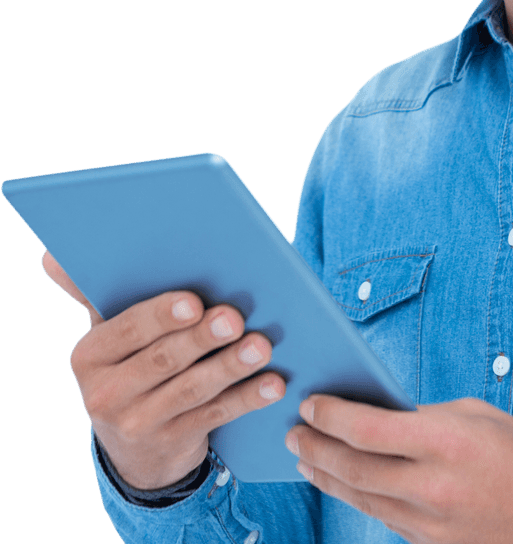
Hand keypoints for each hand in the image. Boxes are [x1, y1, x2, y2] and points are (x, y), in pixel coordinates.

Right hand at [42, 250, 285, 488]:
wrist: (134, 441)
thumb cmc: (132, 360)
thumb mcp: (111, 332)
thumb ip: (95, 292)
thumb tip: (54, 255)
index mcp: (90, 355)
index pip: (127, 330)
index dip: (160, 317)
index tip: (192, 302)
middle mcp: (106, 393)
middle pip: (162, 361)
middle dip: (201, 339)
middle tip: (234, 318)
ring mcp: (139, 423)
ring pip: (192, 390)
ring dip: (230, 366)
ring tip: (262, 346)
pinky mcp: (174, 442)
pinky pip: (215, 416)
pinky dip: (247, 398)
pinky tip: (274, 384)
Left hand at [285, 395, 512, 543]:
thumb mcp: (476, 415)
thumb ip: (425, 417)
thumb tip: (379, 416)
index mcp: (447, 441)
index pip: (368, 428)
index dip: (331, 415)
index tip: (310, 403)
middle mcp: (433, 485)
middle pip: (354, 468)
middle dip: (316, 448)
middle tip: (294, 432)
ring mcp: (430, 522)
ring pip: (360, 498)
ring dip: (326, 476)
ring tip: (305, 458)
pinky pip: (382, 517)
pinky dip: (357, 497)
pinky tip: (343, 482)